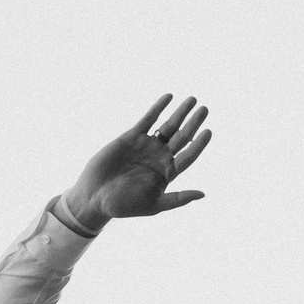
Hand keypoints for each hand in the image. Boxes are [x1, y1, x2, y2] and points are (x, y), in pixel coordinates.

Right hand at [58, 94, 212, 233]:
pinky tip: (168, 97)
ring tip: (192, 100)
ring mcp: (146, 146)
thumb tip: (203, 194)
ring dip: (180, 113)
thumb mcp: (154, 205)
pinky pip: (148, 120)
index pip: (188, 155)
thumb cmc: (124, 206)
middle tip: (205, 109)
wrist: (95, 197)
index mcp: (168, 173)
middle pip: (182, 137)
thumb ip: (178, 199)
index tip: (208, 131)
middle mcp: (160, 157)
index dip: (199, 144)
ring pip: (167, 126)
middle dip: (193, 123)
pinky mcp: (131, 137)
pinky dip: (158, 108)